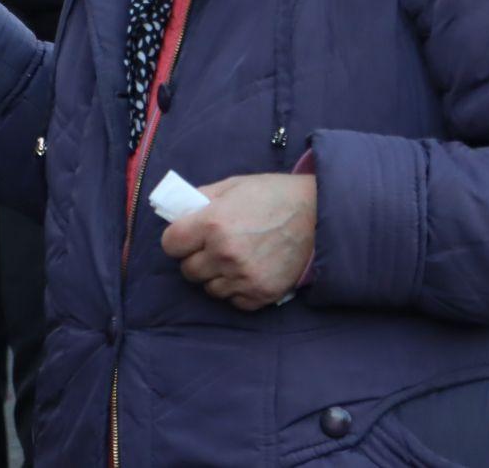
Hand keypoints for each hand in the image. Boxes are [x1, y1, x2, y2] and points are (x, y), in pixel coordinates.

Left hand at [160, 173, 315, 310]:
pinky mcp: (262, 294)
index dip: (177, 240)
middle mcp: (224, 253)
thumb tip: (177, 213)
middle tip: (211, 248)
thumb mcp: (231, 187)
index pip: (170, 244)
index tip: (186, 237)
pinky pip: (234, 301)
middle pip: (188, 270)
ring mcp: (244, 277)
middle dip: (195, 258)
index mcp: (212, 223)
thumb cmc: (272, 195)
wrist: (318, 214)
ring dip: (216, 276)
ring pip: (209, 288)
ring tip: (233, 260)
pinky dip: (237, 290)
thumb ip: (200, 200)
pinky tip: (247, 272)